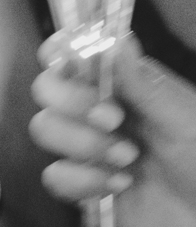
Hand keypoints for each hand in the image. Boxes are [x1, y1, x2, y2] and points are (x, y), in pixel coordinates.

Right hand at [30, 33, 195, 226]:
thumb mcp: (185, 119)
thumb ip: (144, 84)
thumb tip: (117, 41)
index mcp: (124, 84)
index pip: (73, 54)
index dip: (62, 54)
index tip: (75, 69)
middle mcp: (98, 110)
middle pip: (47, 90)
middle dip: (73, 104)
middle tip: (112, 120)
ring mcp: (86, 148)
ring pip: (45, 130)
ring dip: (83, 144)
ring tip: (127, 159)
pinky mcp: (80, 185)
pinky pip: (54, 176)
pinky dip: (84, 181)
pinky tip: (119, 186)